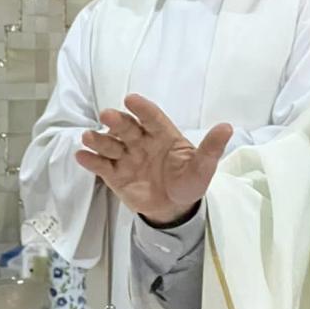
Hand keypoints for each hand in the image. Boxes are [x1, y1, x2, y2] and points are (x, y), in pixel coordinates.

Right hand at [76, 94, 232, 224]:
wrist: (174, 209)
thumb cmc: (189, 182)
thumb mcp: (203, 167)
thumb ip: (211, 148)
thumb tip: (227, 127)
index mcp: (163, 135)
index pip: (152, 118)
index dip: (142, 108)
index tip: (131, 99)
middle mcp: (141, 141)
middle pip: (127, 128)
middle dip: (117, 121)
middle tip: (107, 116)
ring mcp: (126, 157)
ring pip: (110, 144)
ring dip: (99, 139)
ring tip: (89, 137)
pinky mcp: (114, 175)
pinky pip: (101, 166)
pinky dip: (90, 161)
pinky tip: (82, 156)